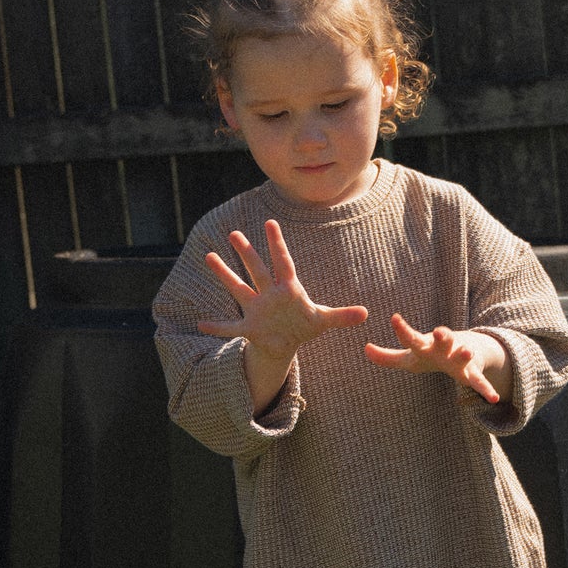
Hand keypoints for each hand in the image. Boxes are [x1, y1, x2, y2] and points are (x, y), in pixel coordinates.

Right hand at [198, 219, 367, 411]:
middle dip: (246, 253)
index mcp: (288, 289)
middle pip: (256, 270)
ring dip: (225, 274)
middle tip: (235, 233)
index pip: (283, 263)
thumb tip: (366, 313)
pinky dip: (217, 327)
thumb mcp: (323, 321)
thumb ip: (342, 316)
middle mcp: (268, 294)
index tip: (270, 223)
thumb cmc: (303, 326)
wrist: (285, 343)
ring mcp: (256, 309)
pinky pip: (230, 327)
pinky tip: (201, 325)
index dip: (277, 244)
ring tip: (210, 256)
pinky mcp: (248, 327)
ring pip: (239, 289)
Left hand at [363, 313, 510, 404]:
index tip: (394, 318)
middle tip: (438, 331)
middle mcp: (444, 347)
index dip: (402, 330)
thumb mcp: (409, 357)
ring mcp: (459, 358)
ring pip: (462, 356)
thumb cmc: (432, 354)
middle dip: (442, 335)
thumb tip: (365, 349)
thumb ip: (387, 357)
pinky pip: (479, 382)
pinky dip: (486, 389)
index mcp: (426, 344)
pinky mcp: (472, 372)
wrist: (467, 349)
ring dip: (464, 354)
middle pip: (443, 339)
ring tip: (467, 353)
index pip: (412, 337)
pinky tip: (493, 399)